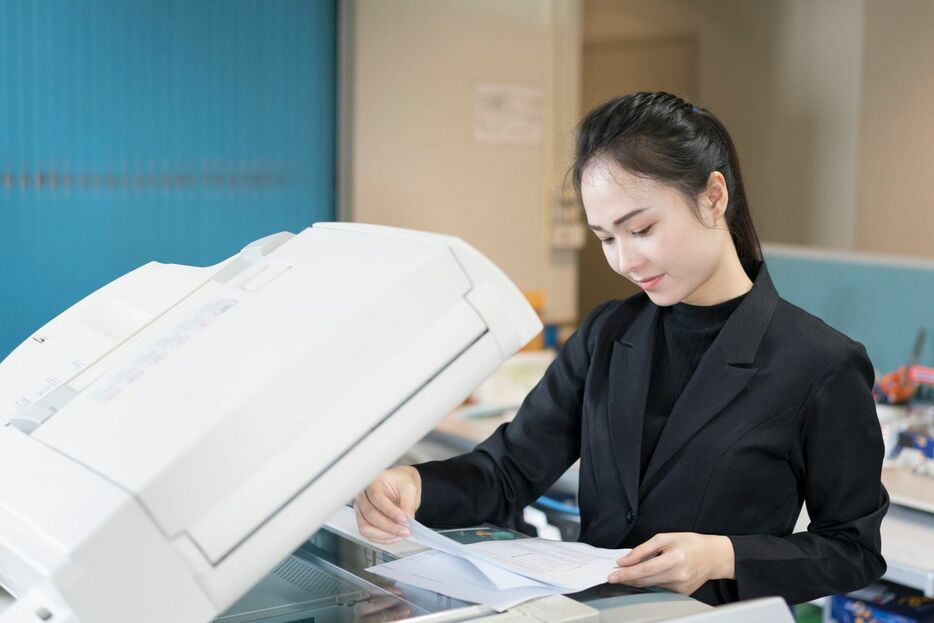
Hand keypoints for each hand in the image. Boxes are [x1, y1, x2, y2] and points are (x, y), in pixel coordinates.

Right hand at [354, 466, 421, 542]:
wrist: (399, 484)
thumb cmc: (401, 483)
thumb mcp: (409, 488)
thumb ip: (408, 504)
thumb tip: (407, 522)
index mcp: (373, 482)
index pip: (377, 498)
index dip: (391, 512)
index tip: (405, 520)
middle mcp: (363, 496)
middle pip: (370, 515)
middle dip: (389, 526)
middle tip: (405, 530)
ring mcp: (361, 509)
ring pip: (366, 527)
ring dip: (384, 535)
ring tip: (400, 535)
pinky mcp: (363, 520)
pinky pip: (368, 534)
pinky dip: (382, 538)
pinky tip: (394, 536)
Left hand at [608, 532, 733, 594]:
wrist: (713, 556)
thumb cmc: (690, 543)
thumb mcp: (665, 538)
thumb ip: (643, 549)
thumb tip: (625, 560)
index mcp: (675, 558)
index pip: (644, 570)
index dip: (626, 573)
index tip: (612, 576)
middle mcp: (679, 575)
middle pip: (645, 581)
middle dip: (627, 578)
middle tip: (613, 576)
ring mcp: (681, 587)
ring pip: (651, 586)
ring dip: (637, 580)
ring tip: (630, 572)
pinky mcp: (682, 593)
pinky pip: (659, 588)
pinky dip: (650, 582)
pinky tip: (649, 574)